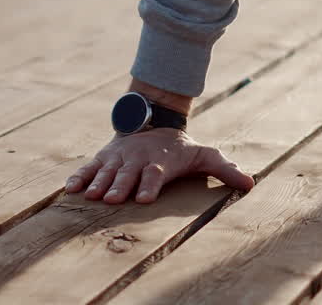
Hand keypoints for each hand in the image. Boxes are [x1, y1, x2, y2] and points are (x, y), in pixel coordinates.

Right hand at [64, 128, 254, 204]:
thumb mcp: (207, 155)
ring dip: (99, 183)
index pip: (155, 175)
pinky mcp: (105, 159)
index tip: (143, 198)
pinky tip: (70, 188)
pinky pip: (90, 168)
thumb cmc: (182, 149)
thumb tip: (251, 183)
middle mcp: (137, 160)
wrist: (156, 123)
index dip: (150, 185)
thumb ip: (226, 170)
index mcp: (161, 162)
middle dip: (120, 186)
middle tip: (114, 199)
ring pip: (107, 172)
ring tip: (90, 196)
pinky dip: (79, 176)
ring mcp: (119, 159)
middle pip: (128, 174)